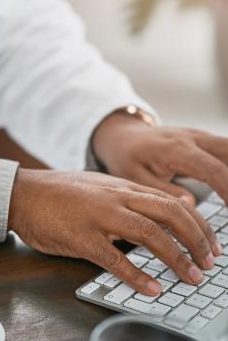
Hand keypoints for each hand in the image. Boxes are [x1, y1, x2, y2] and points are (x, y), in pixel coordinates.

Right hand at [8, 169, 219, 295]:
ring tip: (191, 278)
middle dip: (197, 241)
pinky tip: (152, 290)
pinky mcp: (81, 238)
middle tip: (209, 264)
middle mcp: (117, 198)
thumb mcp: (97, 188)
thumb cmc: (57, 193)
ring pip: (150, 234)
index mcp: (122, 187)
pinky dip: (137, 276)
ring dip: (176, 258)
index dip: (199, 224)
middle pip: (171, 215)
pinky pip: (115, 259)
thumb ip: (124, 200)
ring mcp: (99, 217)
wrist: (21, 193)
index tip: (211, 244)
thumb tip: (152, 219)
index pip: (173, 202)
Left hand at [93, 112, 227, 206]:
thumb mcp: (135, 177)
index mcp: (176, 149)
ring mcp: (202, 137)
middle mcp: (194, 139)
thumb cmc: (127, 157)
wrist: (124, 136)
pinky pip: (227, 151)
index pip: (213, 170)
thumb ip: (163, 191)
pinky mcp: (205, 141)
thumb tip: (189, 204)